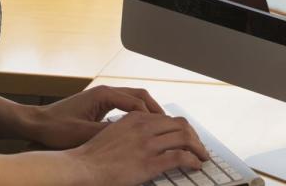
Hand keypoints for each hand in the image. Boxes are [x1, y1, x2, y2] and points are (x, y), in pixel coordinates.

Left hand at [28, 85, 164, 148]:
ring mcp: (103, 97)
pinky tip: (141, 130)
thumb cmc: (56, 128)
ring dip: (147, 112)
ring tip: (161, 128)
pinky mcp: (99, 105)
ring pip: (134, 100)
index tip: (165, 131)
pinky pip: (125, 106)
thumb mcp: (84, 134)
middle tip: (170, 127)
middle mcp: (106, 92)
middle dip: (156, 110)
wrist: (36, 123)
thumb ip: (108, 133)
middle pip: (140, 96)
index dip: (153, 117)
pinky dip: (137, 115)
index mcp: (104, 95)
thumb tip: (132, 138)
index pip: (138, 103)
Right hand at [67, 111, 207, 185]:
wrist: (83, 167)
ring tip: (202, 156)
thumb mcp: (112, 132)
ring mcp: (147, 144)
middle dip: (193, 136)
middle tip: (198, 147)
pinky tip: (196, 165)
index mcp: (135, 118)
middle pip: (180, 124)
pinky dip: (193, 160)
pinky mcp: (150, 163)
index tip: (185, 137)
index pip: (166, 118)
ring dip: (198, 147)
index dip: (180, 128)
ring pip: (184, 138)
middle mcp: (144, 127)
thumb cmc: (93, 155)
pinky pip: (180, 157)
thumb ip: (130, 130)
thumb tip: (144, 136)